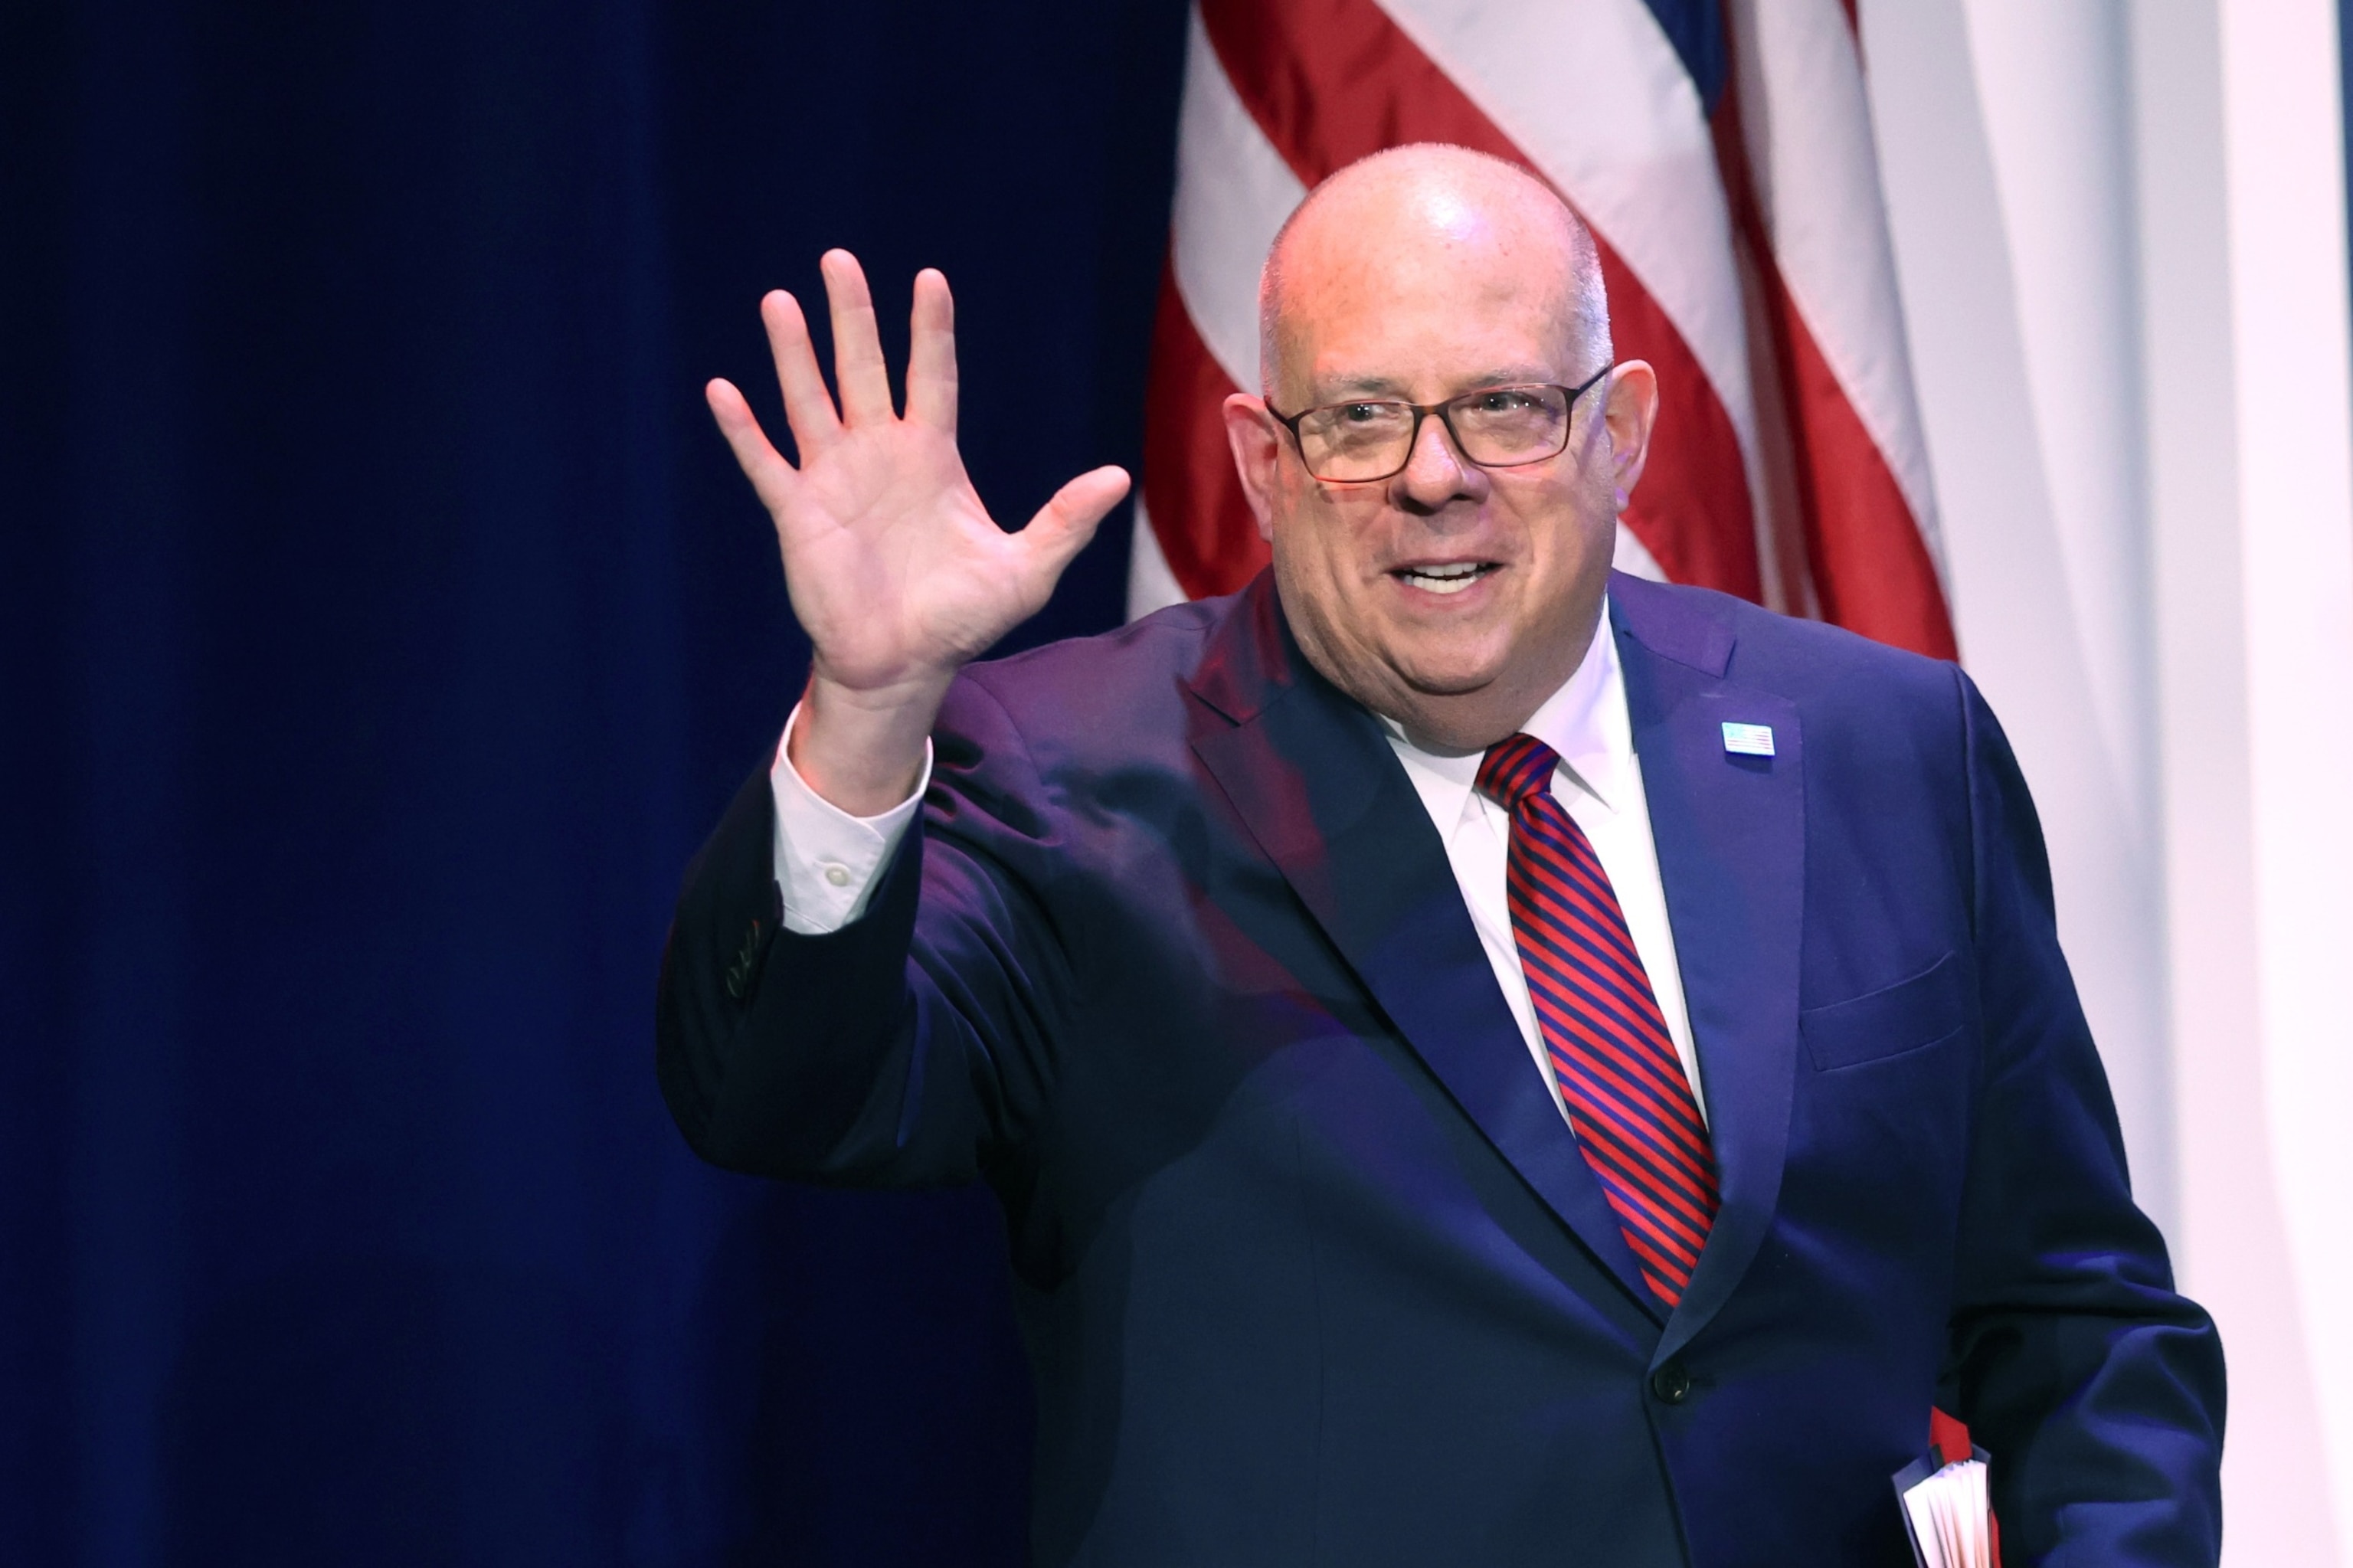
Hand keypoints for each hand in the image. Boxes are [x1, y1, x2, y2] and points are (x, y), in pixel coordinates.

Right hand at [707, 252, 1129, 813]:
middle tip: (838, 260)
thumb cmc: (963, 619)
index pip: (932, 376)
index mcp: (932, 456)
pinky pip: (766, 462)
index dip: (930, 330)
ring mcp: (834, 479)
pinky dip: (743, 429)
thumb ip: (1065, 521)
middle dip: (851, 317)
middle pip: (862, 368)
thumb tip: (1117, 476)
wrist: (904, 666)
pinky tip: (722, 388)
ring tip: (779, 301)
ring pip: (808, 400)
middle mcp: (879, 453)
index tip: (929, 278)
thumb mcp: (1025, 570)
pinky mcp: (797, 513)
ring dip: (793, 353)